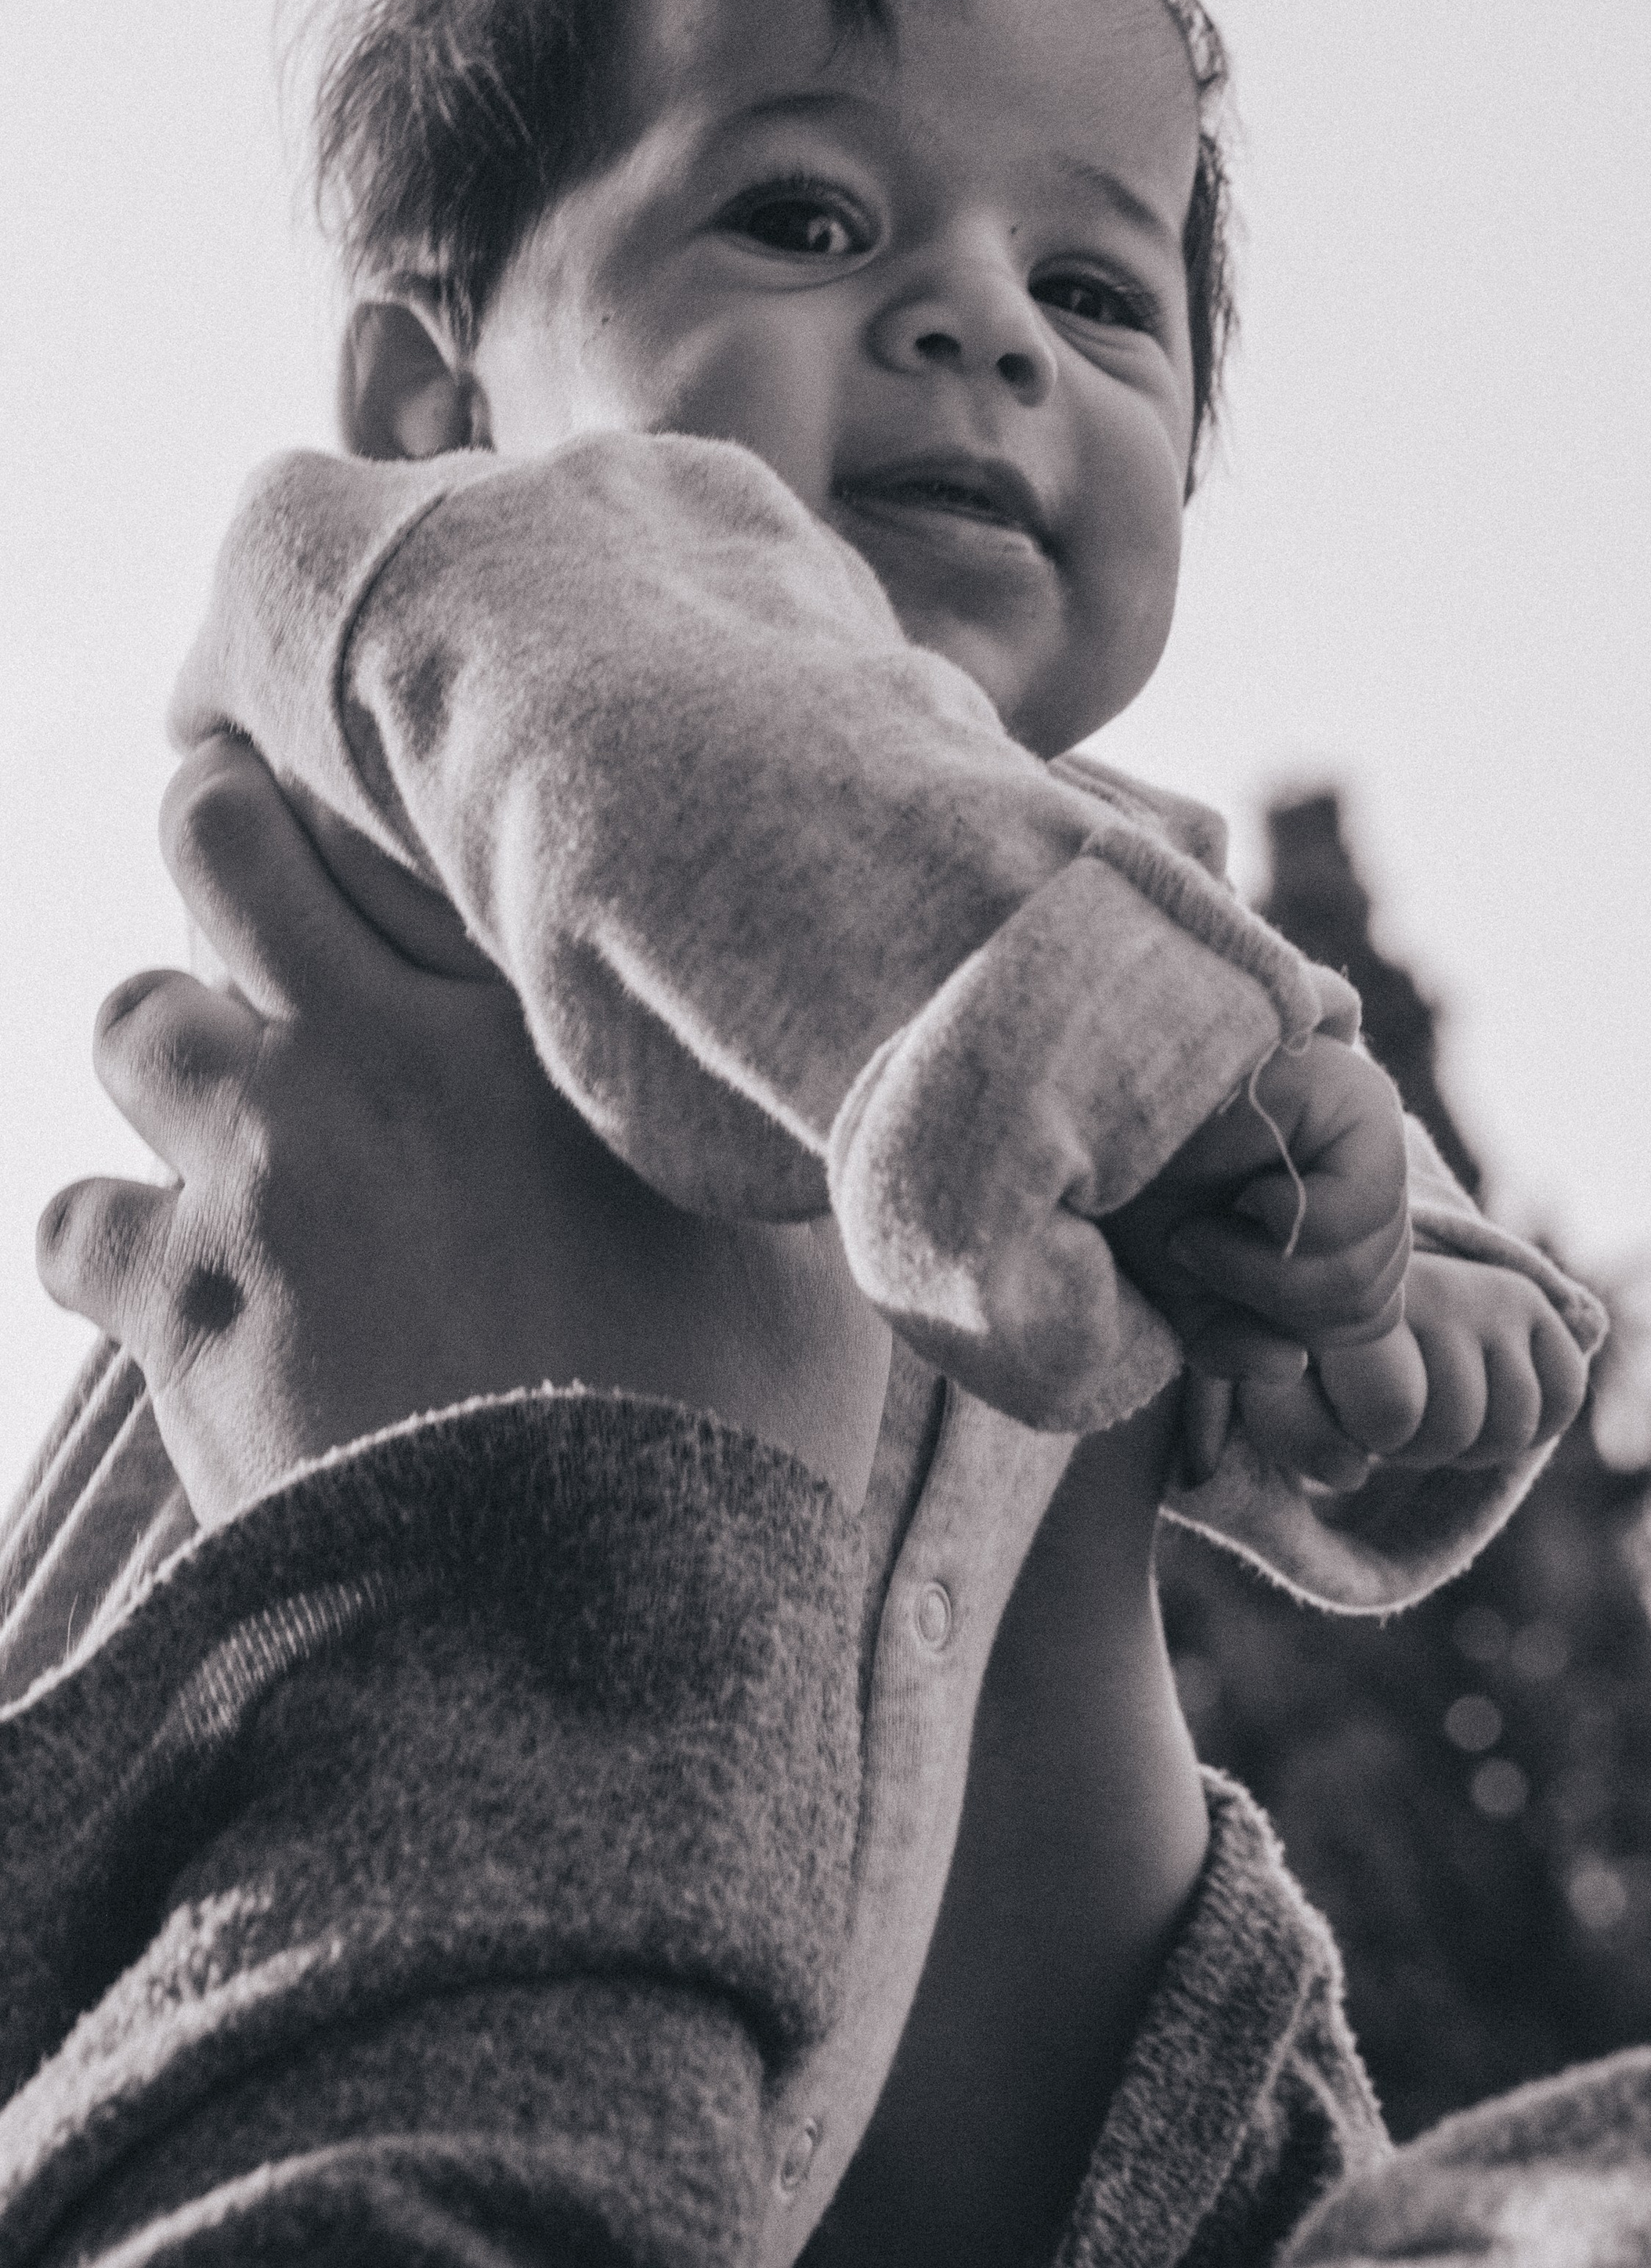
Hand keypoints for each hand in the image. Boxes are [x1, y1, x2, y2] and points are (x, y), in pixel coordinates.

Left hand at [37, 738, 889, 1521]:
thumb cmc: (717, 1438)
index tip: (373, 808)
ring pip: (133, 1021)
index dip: (372, 800)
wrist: (570, 1636)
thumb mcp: (793, 1250)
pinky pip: (71, 1220)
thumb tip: (784, 1081)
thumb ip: (747, 1134)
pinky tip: (172, 1278)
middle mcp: (367, 1058)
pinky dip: (112, 1237)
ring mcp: (253, 1174)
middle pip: (222, 843)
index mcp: (525, 1023)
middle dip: (222, 828)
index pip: (401, 822)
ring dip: (176, 1049)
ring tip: (230, 1105)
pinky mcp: (172, 1305)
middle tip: (242, 852)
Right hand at [1104, 1032, 1417, 1458]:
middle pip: (1375, 1307)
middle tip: (1199, 1259)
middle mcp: (1360, 1164)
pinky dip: (1281, 1236)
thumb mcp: (1181, 1302)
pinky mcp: (1361, 1101)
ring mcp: (1368, 1127)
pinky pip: (1357, 1218)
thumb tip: (1322, 1424)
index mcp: (1330, 1209)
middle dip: (1279, 1311)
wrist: (1073, 1102)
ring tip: (1202, 1231)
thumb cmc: (1115, 1191)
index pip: (1368, 1323)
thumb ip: (1244, 1356)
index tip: (1224, 1309)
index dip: (1301, 1346)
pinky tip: (1232, 1200)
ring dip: (1269, 1279)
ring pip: (1371, 1272)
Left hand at [1223, 1248, 1590, 1487]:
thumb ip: (1295, 1433)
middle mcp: (1431, 1286)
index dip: (1375, 1438)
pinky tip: (1487, 1405)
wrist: (1350, 1290)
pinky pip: (1565, 1393)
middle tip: (1393, 1416)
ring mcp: (1489, 1293)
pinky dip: (1534, 1422)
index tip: (1352, 1413)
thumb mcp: (1276, 1393)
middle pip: (1458, 1426)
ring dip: (1473, 1444)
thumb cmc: (1307, 1357)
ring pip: (1515, 1423)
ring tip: (1434, 1408)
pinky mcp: (1533, 1307)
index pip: (1394, 1411)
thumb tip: (1351, 1472)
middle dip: (1422, 1447)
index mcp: (1354, 1299)